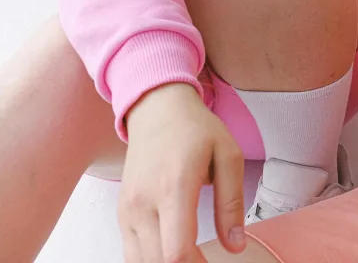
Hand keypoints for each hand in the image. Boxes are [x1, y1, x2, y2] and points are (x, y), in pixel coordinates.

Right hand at [119, 83, 244, 262]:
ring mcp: (127, 210)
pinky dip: (151, 260)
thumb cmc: (196, 129)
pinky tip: (171, 255)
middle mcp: (143, 203)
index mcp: (174, 187)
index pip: (176, 250)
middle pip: (158, 262)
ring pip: (140, 261)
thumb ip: (231, 203)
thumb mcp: (228, 155)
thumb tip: (235, 246)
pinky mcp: (121, 213)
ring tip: (191, 260)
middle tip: (206, 262)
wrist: (157, 109)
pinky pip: (130, 252)